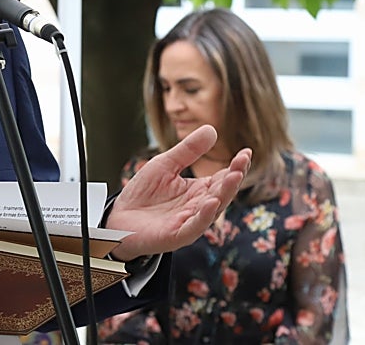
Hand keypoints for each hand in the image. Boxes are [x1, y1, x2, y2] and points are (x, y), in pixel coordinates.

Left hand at [104, 125, 250, 259]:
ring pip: (213, 209)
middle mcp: (198, 207)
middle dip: (233, 177)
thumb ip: (188, 151)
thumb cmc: (143, 193)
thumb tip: (212, 129)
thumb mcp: (165, 165)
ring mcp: (189, 222)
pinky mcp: (177, 235)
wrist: (118, 218)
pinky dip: (205, 216)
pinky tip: (211, 202)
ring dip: (224, 194)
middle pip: (222, 192)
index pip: (223, 177)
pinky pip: (194, 227)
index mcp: (199, 191)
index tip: (246, 152)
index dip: (236, 166)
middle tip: (242, 162)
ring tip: (233, 176)